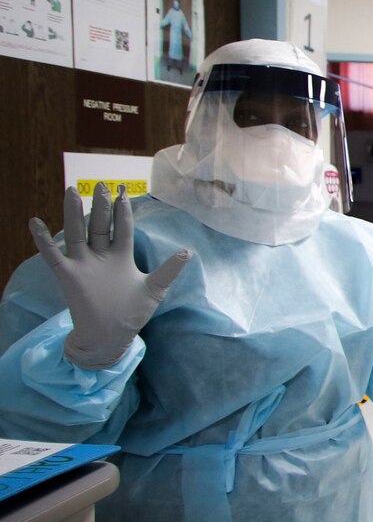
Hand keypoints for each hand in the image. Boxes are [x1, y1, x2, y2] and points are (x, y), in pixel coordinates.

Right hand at [30, 183, 190, 368]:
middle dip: (101, 205)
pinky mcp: (68, 276)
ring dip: (74, 213)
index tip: (123, 191)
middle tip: (100, 184)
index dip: (122, 210)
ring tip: (71, 191)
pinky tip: (36, 222)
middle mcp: (101, 256)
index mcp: (121, 257)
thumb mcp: (154, 289)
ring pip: (77, 232)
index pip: (122, 228)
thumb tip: (188, 252)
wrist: (110, 337)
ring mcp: (83, 264)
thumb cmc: (132, 313)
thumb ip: (169, 270)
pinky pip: (53, 254)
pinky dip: (44, 239)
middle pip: (100, 225)